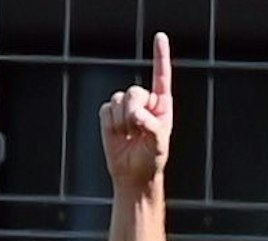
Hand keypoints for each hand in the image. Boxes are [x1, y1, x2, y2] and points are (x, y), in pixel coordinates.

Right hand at [99, 33, 173, 188]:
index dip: (160, 56)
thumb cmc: (151, 159)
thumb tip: (135, 114)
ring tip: (128, 136)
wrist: (133, 176)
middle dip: (133, 111)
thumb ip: (150, 125)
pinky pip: (105, 110)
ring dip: (121, 121)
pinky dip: (110, 124)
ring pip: (117, 99)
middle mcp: (144, 102)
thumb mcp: (158, 143)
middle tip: (136, 131)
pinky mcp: (110, 115)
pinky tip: (118, 136)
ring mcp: (126, 108)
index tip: (160, 37)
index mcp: (161, 104)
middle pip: (133, 91)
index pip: (161, 76)